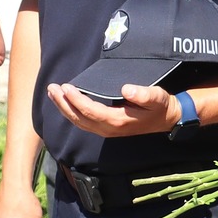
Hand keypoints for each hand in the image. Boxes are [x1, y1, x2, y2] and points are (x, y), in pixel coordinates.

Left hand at [47, 82, 179, 138]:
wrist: (166, 119)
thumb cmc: (160, 106)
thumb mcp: (158, 98)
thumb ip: (144, 94)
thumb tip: (126, 89)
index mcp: (117, 121)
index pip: (90, 111)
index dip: (76, 100)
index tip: (66, 87)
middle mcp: (108, 129)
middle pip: (79, 118)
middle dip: (63, 104)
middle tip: (51, 88)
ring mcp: (106, 130)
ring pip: (78, 121)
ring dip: (64, 108)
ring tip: (53, 93)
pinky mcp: (105, 128)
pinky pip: (83, 122)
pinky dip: (71, 112)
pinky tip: (65, 103)